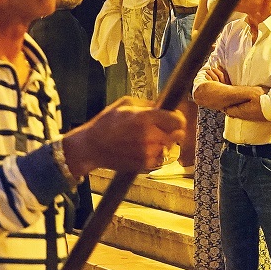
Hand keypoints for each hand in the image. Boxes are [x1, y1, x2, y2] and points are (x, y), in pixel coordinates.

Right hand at [64, 99, 185, 177]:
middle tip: (163, 129)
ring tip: (148, 139)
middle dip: (173, 131)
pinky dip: (156, 154)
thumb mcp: (124, 105)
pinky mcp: (145, 164)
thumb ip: (147, 104)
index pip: (177, 120)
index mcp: (145, 117)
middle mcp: (149, 135)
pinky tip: (144, 148)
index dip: (178, 118)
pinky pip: (160, 158)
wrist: (92, 147)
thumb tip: (163, 106)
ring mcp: (148, 152)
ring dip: (163, 143)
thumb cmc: (105, 124)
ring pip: (169, 147)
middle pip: (177, 134)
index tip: (175, 118)